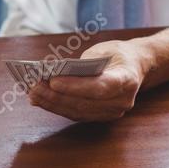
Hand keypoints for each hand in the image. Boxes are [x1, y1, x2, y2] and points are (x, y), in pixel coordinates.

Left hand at [27, 39, 151, 121]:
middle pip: (84, 102)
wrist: (136, 66)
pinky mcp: (101, 117)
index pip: (100, 87)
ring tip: (32, 92)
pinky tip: (40, 99)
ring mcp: (112, 112)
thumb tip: (53, 75)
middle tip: (33, 86)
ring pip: (77, 111)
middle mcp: (122, 101)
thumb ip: (82, 64)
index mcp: (127, 79)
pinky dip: (56, 106)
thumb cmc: (116, 54)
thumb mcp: (102, 51)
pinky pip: (76, 114)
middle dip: (55, 95)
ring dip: (52, 103)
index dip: (76, 86)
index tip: (53, 80)